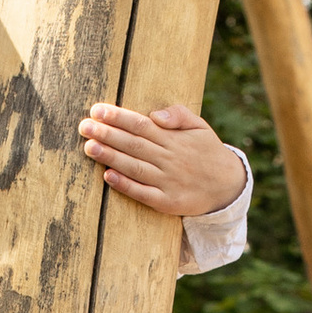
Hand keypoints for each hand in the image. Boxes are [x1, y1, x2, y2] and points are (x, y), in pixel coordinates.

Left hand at [78, 101, 245, 218]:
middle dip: (107, 134)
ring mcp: (167, 181)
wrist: (227, 186)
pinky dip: (125, 185)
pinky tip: (108, 176)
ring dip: (110, 157)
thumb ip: (179, 115)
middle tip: (84, 126)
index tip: (97, 110)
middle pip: (133, 144)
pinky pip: (142, 193)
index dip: (118, 117)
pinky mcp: (166, 202)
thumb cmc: (206, 152)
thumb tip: (155, 113)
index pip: (141, 125)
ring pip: (135, 167)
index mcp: (174, 139)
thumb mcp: (199, 127)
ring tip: (89, 147)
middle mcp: (169, 159)